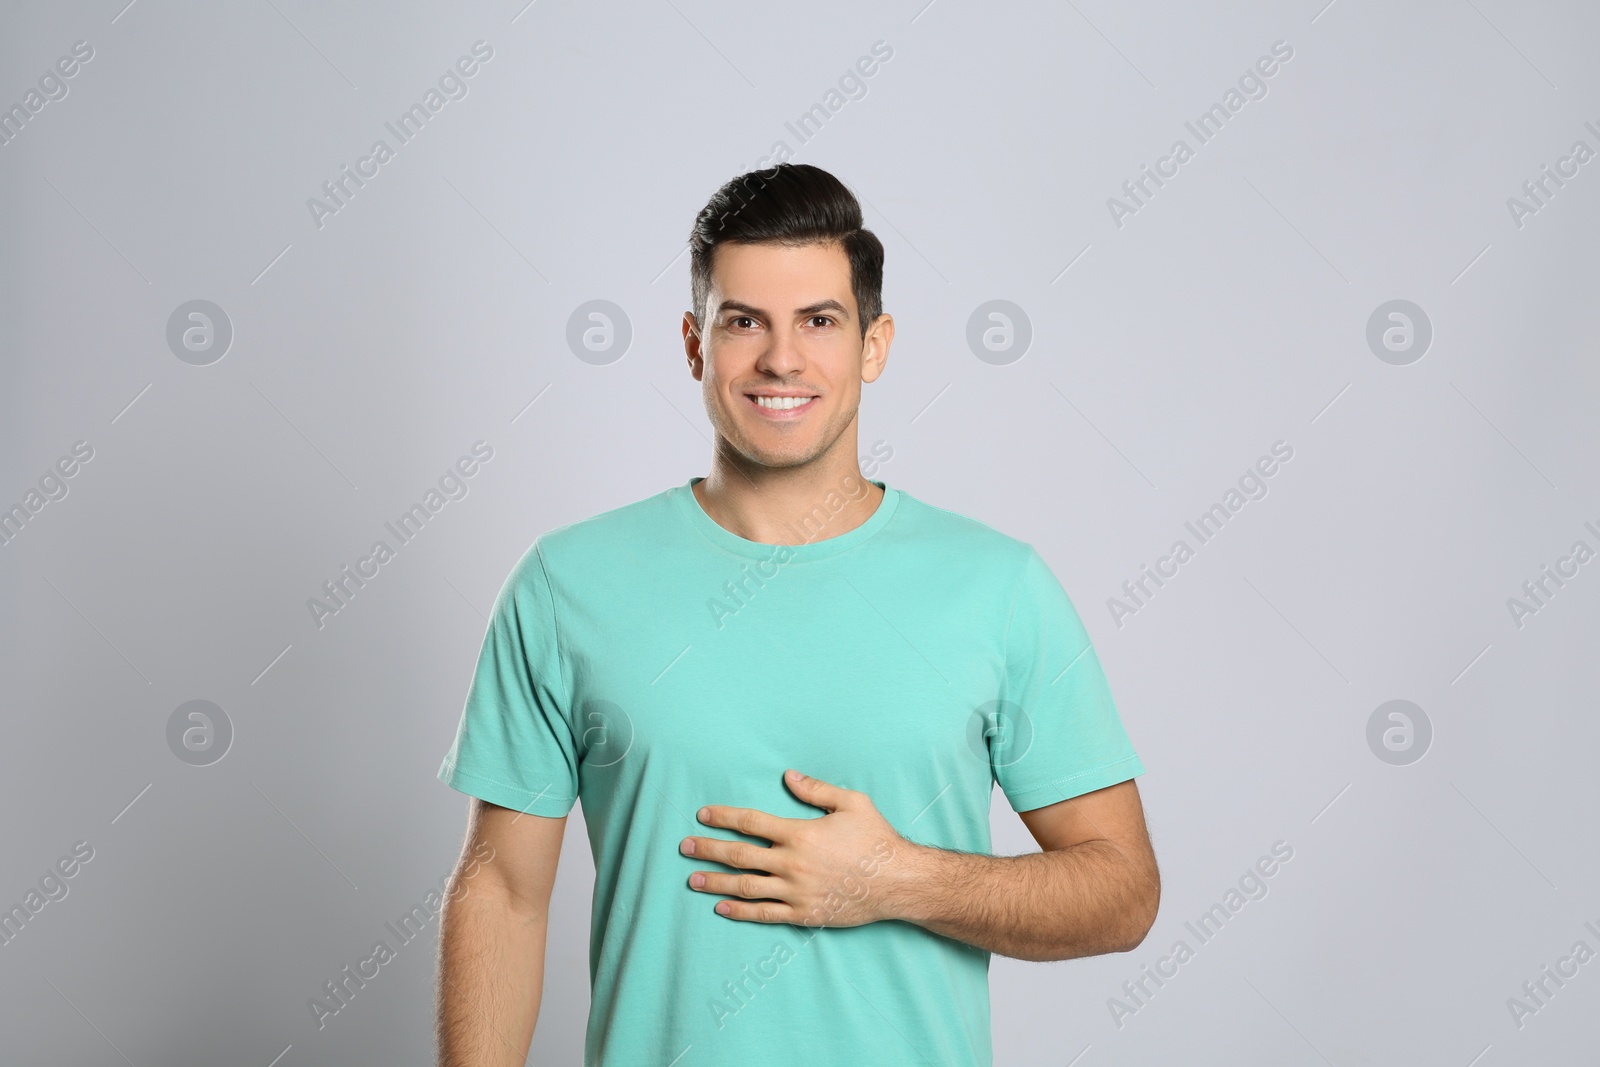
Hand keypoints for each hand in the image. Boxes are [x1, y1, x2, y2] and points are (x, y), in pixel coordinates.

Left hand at [681, 769, 913, 927]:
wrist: (898, 881)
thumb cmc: (876, 839)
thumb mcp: (852, 803)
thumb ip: (816, 790)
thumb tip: (788, 777)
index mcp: (800, 834)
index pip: (751, 822)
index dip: (724, 817)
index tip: (703, 815)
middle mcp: (792, 864)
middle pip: (739, 855)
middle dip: (708, 849)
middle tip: (684, 847)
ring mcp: (795, 892)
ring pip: (745, 887)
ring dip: (715, 882)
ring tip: (692, 878)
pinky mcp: (803, 914)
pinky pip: (764, 914)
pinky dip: (739, 911)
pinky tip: (720, 907)